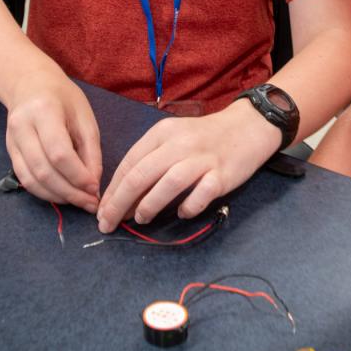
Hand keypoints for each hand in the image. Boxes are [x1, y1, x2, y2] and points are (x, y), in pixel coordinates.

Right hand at [4, 73, 102, 211]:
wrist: (29, 84)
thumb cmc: (63, 98)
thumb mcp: (85, 117)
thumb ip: (91, 151)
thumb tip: (93, 184)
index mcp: (44, 111)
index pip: (59, 152)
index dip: (78, 175)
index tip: (95, 188)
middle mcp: (22, 127)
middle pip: (43, 170)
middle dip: (69, 192)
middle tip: (90, 204)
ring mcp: (12, 141)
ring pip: (31, 179)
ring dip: (57, 196)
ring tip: (79, 202)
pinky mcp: (10, 152)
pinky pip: (25, 179)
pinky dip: (44, 192)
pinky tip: (62, 195)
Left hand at [96, 99, 281, 232]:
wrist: (247, 127)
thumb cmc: (204, 138)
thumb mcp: (173, 139)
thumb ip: (150, 162)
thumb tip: (124, 196)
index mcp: (162, 133)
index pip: (130, 163)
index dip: (112, 190)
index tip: (103, 211)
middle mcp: (180, 143)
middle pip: (142, 174)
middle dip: (120, 202)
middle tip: (109, 223)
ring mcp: (202, 158)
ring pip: (169, 182)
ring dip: (150, 204)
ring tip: (141, 219)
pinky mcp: (222, 174)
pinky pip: (202, 194)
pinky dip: (189, 206)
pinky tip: (183, 213)